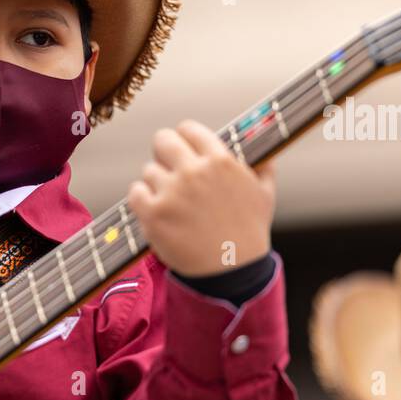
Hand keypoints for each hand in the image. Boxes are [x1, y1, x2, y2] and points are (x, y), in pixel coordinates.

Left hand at [128, 119, 274, 277]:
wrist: (231, 270)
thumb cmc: (248, 231)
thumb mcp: (264, 194)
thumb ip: (263, 167)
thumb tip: (264, 152)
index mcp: (220, 160)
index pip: (188, 129)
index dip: (184, 138)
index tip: (183, 147)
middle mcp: (194, 172)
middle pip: (162, 140)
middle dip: (164, 152)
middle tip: (168, 166)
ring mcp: (171, 193)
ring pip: (148, 170)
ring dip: (156, 183)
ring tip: (171, 200)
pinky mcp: (154, 214)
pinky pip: (136, 192)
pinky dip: (142, 199)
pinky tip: (154, 208)